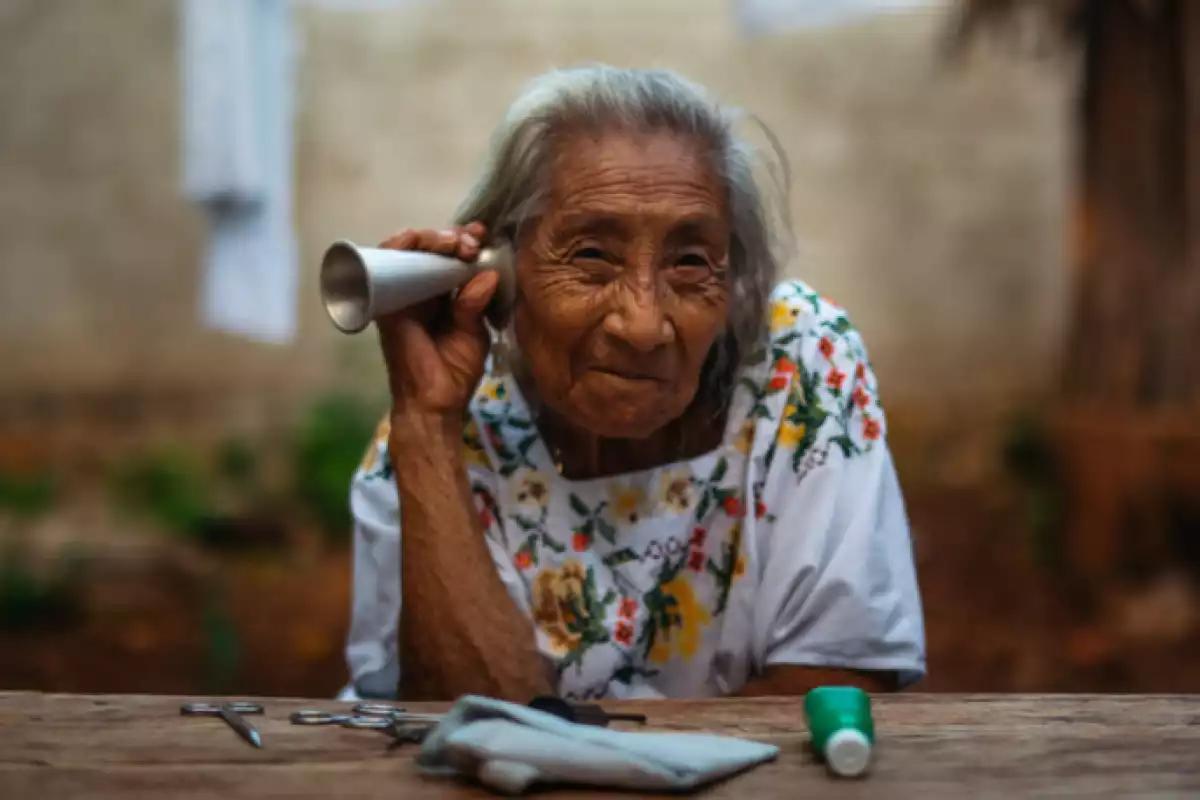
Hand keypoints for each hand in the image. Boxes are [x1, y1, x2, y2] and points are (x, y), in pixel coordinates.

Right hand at [375, 222, 498, 424]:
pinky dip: (399, 245)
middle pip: (430, 249)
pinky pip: (385, 263)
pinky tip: (417, 240)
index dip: (465, 242)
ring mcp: (400, 294)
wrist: (434, 402)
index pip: (451, 258)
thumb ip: (477, 304)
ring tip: (454, 244)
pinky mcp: (384, 301)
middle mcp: (420, 291)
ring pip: (408, 250)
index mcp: (444, 297)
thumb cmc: (454, 372)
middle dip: (453, 237)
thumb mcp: (475, 333)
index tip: (484, 236)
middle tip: (472, 241)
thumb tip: (487, 275)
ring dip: (431, 238)